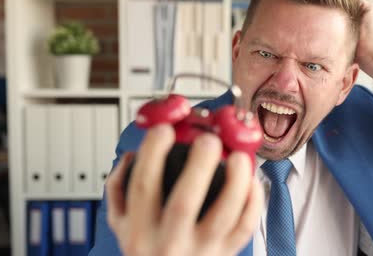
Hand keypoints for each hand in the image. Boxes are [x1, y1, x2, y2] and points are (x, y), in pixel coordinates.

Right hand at [106, 125, 262, 255]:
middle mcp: (169, 242)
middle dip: (199, 166)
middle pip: (185, 201)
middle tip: (208, 140)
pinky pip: (244, 227)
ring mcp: (201, 250)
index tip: (164, 130)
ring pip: (223, 215)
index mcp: (140, 231)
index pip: (143, 187)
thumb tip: (130, 156)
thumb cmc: (148, 254)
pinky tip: (251, 181)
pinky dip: (252, 202)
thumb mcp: (120, 227)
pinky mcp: (226, 254)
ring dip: (235, 182)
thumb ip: (119, 190)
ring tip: (239, 157)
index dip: (153, 153)